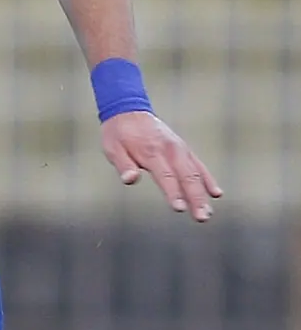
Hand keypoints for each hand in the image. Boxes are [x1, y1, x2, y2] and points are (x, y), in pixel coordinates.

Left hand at [100, 111, 222, 221]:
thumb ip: (123, 165)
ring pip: (196, 173)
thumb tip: (130, 179)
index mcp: (152, 152)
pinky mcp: (183, 149)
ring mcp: (180, 149)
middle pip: (187, 177)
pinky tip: (216, 194)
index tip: (180, 208)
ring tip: (207, 214)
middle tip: (202, 218)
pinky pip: (199, 166)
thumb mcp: (112, 148)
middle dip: (196, 198)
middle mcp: (171, 150)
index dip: (174, 193)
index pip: (166, 176)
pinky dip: (208, 179)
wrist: (129, 111)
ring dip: (203, 194)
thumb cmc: (118, 134)